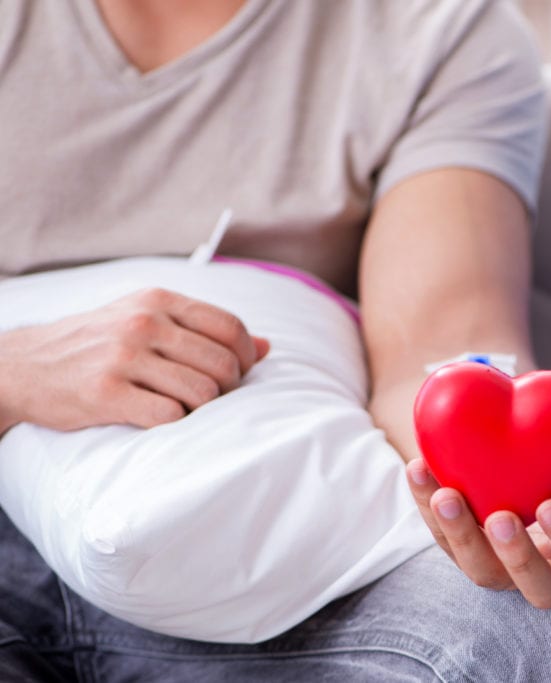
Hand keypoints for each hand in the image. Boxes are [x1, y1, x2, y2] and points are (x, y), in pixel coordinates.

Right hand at [0, 288, 269, 431]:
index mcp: (158, 300)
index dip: (247, 356)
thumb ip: (205, 329)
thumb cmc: (98, 344)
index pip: (231, 327)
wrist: (23, 365)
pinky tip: (161, 419)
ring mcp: (123, 358)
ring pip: (202, 393)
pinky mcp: (106, 393)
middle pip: (223, 364)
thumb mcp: (147, 320)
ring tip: (186, 409)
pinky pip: (169, 416)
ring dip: (203, 410)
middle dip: (229, 388)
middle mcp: (143, 323)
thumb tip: (268, 346)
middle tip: (212, 398)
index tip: (240, 373)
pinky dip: (176, 424)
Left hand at [405, 403, 550, 608]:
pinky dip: (427, 502)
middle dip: (519, 556)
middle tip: (502, 518)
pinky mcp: (459, 552)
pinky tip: (419, 468)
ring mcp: (498, 567)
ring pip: (481, 571)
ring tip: (446, 495)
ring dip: (462, 534)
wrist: (518, 483)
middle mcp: (543, 569)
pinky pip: (441, 536)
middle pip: (539, 588)